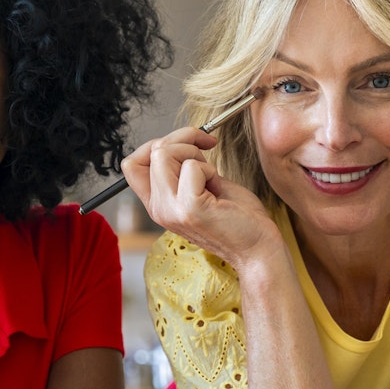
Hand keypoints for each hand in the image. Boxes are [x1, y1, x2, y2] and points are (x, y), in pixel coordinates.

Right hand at [121, 127, 279, 269]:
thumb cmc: (239, 219)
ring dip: (194, 153)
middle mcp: (159, 209)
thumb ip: (184, 169)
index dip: (157, 144)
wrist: (258, 249)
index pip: (132, 164)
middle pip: (151, 152)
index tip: (187, 145)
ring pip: (163, 154)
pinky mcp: (190, 209)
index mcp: (159, 204)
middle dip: (182, 139)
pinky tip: (217, 187)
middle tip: (206, 153)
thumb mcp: (204, 187)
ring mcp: (172, 210)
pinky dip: (209, 169)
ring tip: (211, 175)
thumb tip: (180, 141)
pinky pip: (191, 166)